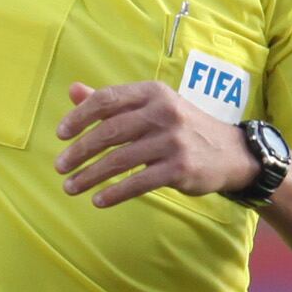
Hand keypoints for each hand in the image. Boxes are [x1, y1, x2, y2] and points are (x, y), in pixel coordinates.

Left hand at [57, 81, 251, 205]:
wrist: (231, 153)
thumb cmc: (183, 128)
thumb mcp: (153, 106)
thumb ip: (114, 101)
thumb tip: (73, 91)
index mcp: (153, 93)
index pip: (107, 100)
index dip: (79, 117)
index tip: (60, 134)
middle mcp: (163, 113)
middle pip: (109, 131)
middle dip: (79, 151)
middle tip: (60, 166)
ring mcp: (173, 141)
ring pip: (120, 160)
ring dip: (90, 176)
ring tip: (71, 187)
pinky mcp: (180, 169)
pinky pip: (139, 182)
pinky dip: (115, 193)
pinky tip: (98, 200)